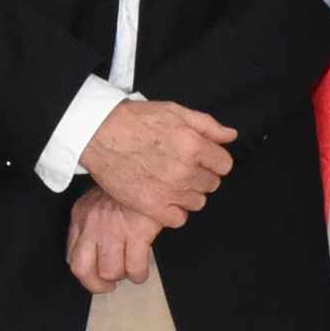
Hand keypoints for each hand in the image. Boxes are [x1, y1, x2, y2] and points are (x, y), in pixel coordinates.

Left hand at [67, 188, 158, 292]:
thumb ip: (93, 219)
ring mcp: (114, 230)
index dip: (84, 271)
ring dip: (122, 276)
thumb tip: (96, 245)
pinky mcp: (137, 233)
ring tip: (131, 270)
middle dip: (97, 283)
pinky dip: (139, 274)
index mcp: (81, 215)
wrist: (151, 164)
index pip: (71, 254)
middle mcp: (93, 225)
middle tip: (110, 283)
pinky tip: (143, 269)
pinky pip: (134, 268)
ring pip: (110, 271)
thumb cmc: (129, 183)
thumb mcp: (100, 196)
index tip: (95, 274)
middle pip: (83, 270)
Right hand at [81, 99, 233, 225]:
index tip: (202, 158)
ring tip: (170, 181)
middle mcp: (185, 171)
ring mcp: (169, 191)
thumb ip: (207, 125)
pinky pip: (178, 219)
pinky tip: (164, 198)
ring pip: (197, 202)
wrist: (99, 133)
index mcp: (193, 145)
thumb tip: (230, 136)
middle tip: (181, 167)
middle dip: (201, 175)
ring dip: (188, 194)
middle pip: (211, 184)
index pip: (224, 164)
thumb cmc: (135, 120)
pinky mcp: (151, 206)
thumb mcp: (175, 111)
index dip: (213, 160)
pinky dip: (174, 211)